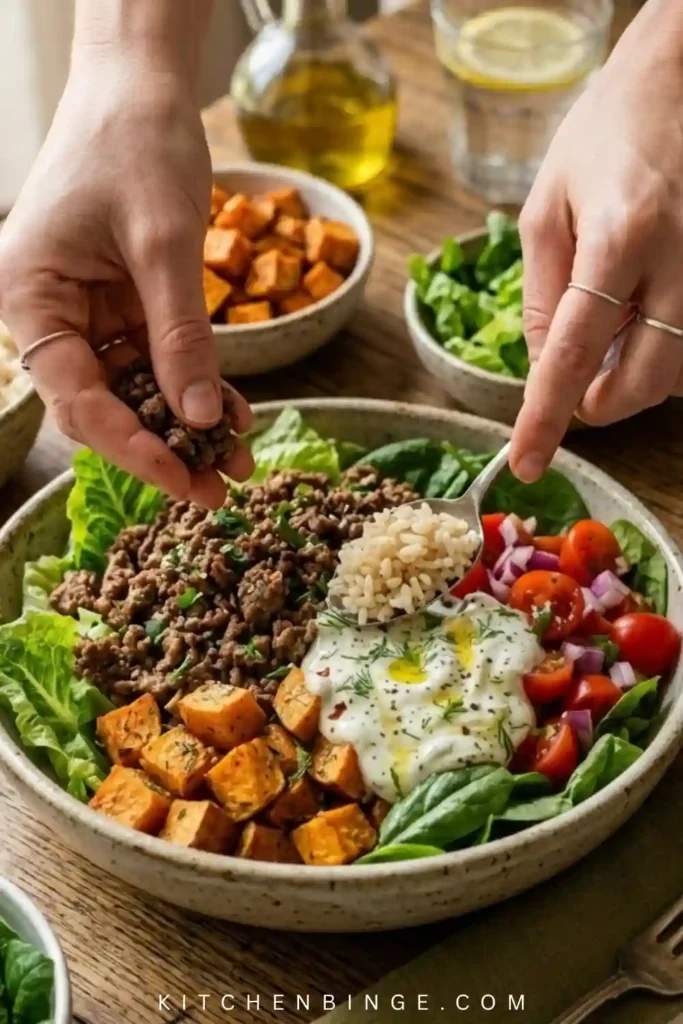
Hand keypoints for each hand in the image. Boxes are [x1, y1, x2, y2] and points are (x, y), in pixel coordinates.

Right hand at [0, 50, 252, 507]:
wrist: (142, 87)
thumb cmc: (135, 142)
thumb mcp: (163, 245)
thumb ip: (180, 336)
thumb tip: (198, 420)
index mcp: (29, 298)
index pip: (75, 398)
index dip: (131, 447)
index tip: (182, 480)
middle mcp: (51, 314)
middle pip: (103, 405)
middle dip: (162, 447)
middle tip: (215, 488)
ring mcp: (88, 313)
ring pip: (135, 391)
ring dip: (185, 425)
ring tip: (235, 461)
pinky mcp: (124, 306)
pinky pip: (158, 360)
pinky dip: (194, 385)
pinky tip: (233, 414)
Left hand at [510, 0, 682, 482]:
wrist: (680, 78)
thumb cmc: (603, 134)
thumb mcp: (544, 208)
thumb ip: (539, 295)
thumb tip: (541, 369)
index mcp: (618, 235)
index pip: (572, 355)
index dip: (547, 419)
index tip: (528, 463)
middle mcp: (680, 257)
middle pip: (643, 380)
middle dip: (600, 403)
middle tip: (576, 385)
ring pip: (679, 372)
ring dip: (636, 377)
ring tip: (611, 328)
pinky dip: (664, 351)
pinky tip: (642, 314)